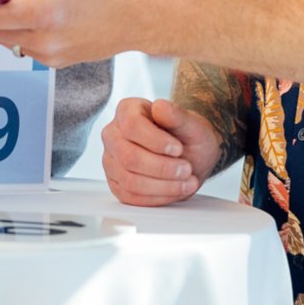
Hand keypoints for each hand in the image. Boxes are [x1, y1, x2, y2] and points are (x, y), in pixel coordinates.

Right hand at [101, 97, 222, 205]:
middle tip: (187, 169)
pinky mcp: (116, 183)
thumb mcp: (192, 124)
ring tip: (187, 182)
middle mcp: (113, 134)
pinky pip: (131, 197)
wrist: (190, 155)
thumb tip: (160, 106)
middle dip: (163, 168)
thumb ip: (177, 115)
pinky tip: (176, 191)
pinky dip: (158, 198)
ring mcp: (111, 160)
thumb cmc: (188, 136)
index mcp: (127, 111)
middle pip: (129, 157)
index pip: (131, 125)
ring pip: (130, 180)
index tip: (178, 149)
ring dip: (163, 186)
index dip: (156, 141)